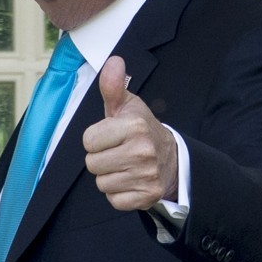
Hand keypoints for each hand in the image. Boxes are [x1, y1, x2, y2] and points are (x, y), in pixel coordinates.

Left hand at [83, 56, 177, 210]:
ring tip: (125, 166)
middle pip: (92, 164)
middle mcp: (142, 151)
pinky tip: (131, 180)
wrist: (172, 159)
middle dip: (101, 158)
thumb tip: (114, 61)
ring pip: (101, 183)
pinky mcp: (146, 196)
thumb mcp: (128, 106)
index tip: (111, 136)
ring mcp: (146, 176)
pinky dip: (119, 193)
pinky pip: (113, 200)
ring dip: (110, 176)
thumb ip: (113, 86)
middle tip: (118, 151)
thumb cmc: (141, 130)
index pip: (88, 140)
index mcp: (134, 126)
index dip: (96, 138)